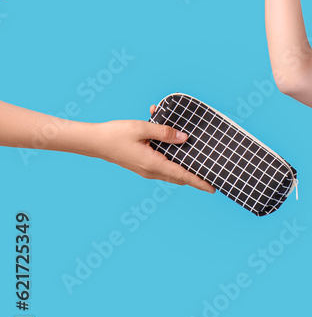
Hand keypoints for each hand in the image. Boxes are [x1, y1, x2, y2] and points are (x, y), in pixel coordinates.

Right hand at [89, 116, 215, 192]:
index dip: (199, 181)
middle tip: (212, 171)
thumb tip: (185, 138)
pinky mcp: (143, 164)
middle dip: (196, 175)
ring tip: (196, 153)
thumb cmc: (115, 134)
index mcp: (153, 164)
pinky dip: (171, 155)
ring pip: (172, 170)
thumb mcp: (142, 129)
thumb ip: (165, 133)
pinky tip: (172, 138)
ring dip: (183, 163)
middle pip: (180, 176)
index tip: (213, 187)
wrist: (93, 141)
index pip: (182, 175)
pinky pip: (163, 162)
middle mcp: (151, 170)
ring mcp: (147, 169)